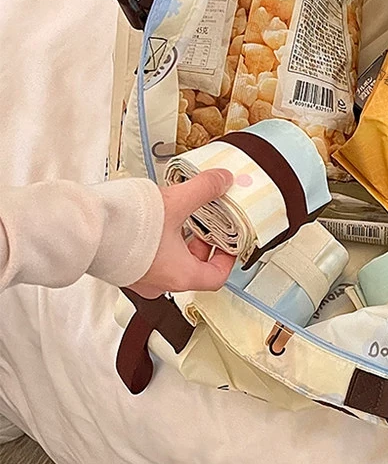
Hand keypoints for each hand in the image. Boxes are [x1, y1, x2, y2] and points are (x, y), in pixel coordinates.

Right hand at [128, 169, 234, 297]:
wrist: (82, 227)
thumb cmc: (126, 226)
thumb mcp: (177, 202)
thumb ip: (205, 190)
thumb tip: (222, 180)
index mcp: (180, 276)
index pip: (216, 278)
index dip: (227, 258)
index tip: (228, 241)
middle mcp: (159, 284)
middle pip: (193, 271)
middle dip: (202, 246)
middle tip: (205, 225)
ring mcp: (138, 278)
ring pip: (169, 265)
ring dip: (178, 243)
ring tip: (179, 218)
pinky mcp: (121, 268)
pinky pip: (148, 259)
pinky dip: (157, 244)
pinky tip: (153, 222)